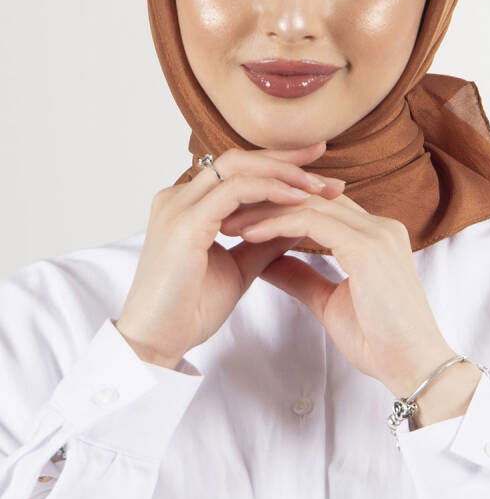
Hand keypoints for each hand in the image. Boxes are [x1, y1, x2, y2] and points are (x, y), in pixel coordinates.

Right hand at [114, 143, 345, 367]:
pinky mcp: (185, 223)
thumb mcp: (240, 266)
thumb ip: (266, 241)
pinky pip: (235, 192)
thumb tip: (300, 220)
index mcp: (188, 205)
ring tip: (319, 187)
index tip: (316, 171)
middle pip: (238, 158)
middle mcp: (179, 197)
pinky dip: (270, 191)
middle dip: (285, 158)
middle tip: (324, 161)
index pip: (236, 170)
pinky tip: (298, 200)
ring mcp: (179, 206)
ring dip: (283, 173)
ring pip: (237, 167)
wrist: (157, 341)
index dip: (277, 165)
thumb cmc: (191, 309)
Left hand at [222, 189, 457, 397]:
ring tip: (230, 223)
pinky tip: (249, 235)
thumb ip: (302, 276)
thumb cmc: (380, 342)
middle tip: (226, 213)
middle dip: (267, 202)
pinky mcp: (368, 248)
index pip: (322, 207)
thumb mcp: (329, 302)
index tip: (242, 220)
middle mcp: (380, 227)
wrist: (413, 367)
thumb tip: (267, 262)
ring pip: (309, 204)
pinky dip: (276, 225)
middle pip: (314, 197)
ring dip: (265, 211)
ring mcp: (377, 234)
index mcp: (376, 236)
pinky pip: (312, 222)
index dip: (280, 209)